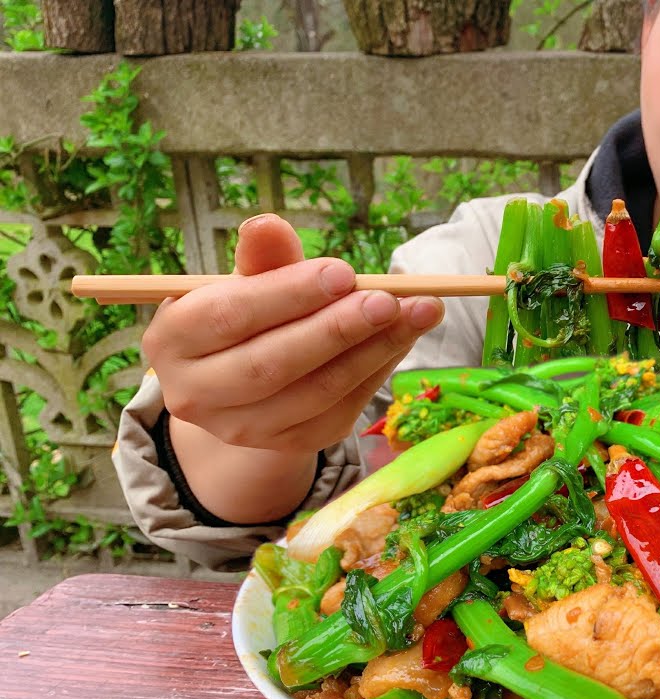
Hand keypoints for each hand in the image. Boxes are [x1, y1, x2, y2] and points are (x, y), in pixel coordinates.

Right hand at [144, 213, 443, 453]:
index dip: (289, 294)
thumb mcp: (248, 281)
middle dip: (337, 329)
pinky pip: (342, 407)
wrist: (246, 383)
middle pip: (271, 364)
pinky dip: (378, 369)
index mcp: (173, 340)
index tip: (343, 272)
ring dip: (373, 349)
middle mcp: (196, 394)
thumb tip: (268, 224)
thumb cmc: (248, 315)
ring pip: (315, 392)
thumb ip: (262, 258)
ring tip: (419, 312)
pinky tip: (405, 336)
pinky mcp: (290, 444)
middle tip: (389, 299)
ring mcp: (243, 428)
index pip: (230, 315)